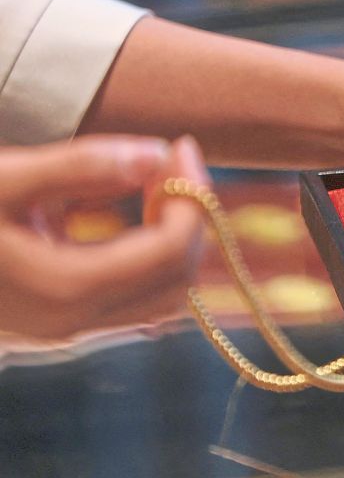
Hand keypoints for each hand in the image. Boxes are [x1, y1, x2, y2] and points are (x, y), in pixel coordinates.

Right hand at [0, 135, 208, 338]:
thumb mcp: (0, 179)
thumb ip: (80, 166)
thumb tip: (157, 153)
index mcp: (67, 288)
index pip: (171, 250)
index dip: (190, 195)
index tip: (180, 147)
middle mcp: (76, 322)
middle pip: (178, 279)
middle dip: (188, 217)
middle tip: (168, 161)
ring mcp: (67, 330)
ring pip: (160, 296)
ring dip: (170, 238)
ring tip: (146, 180)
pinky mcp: (58, 324)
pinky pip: (129, 297)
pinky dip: (144, 255)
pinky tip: (113, 208)